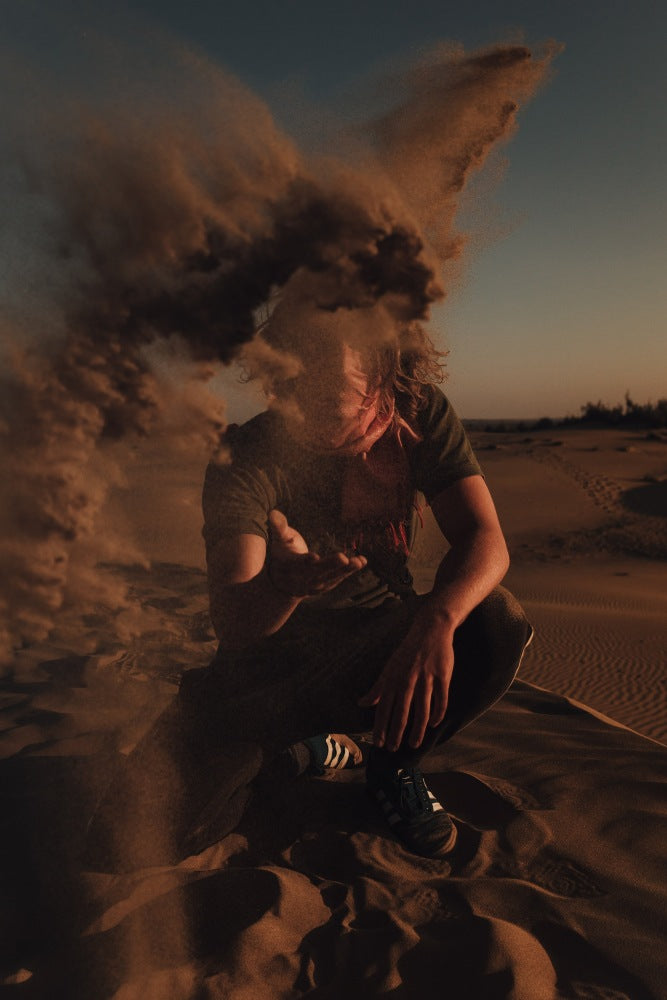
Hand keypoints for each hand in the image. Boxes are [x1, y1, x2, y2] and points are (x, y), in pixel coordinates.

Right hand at [267, 510, 366, 597]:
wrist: (282, 583)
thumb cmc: (282, 555)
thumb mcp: (278, 541)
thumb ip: (278, 528)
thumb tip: (273, 512)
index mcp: (290, 566)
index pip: (297, 564)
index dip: (305, 562)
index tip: (314, 557)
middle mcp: (303, 578)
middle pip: (317, 572)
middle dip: (330, 565)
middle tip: (343, 558)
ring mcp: (315, 584)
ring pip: (331, 578)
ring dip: (346, 571)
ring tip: (359, 562)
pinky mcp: (326, 585)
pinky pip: (339, 579)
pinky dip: (350, 572)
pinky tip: (362, 561)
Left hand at [358, 618, 454, 750]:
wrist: (430, 629)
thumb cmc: (407, 651)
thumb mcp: (389, 667)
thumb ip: (377, 688)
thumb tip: (362, 703)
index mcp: (392, 679)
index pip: (383, 708)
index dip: (380, 727)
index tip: (379, 744)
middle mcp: (407, 680)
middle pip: (401, 712)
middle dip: (396, 733)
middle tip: (393, 749)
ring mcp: (425, 678)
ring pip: (421, 710)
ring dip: (417, 730)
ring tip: (414, 744)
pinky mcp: (442, 676)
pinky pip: (441, 699)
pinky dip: (437, 714)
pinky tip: (433, 725)